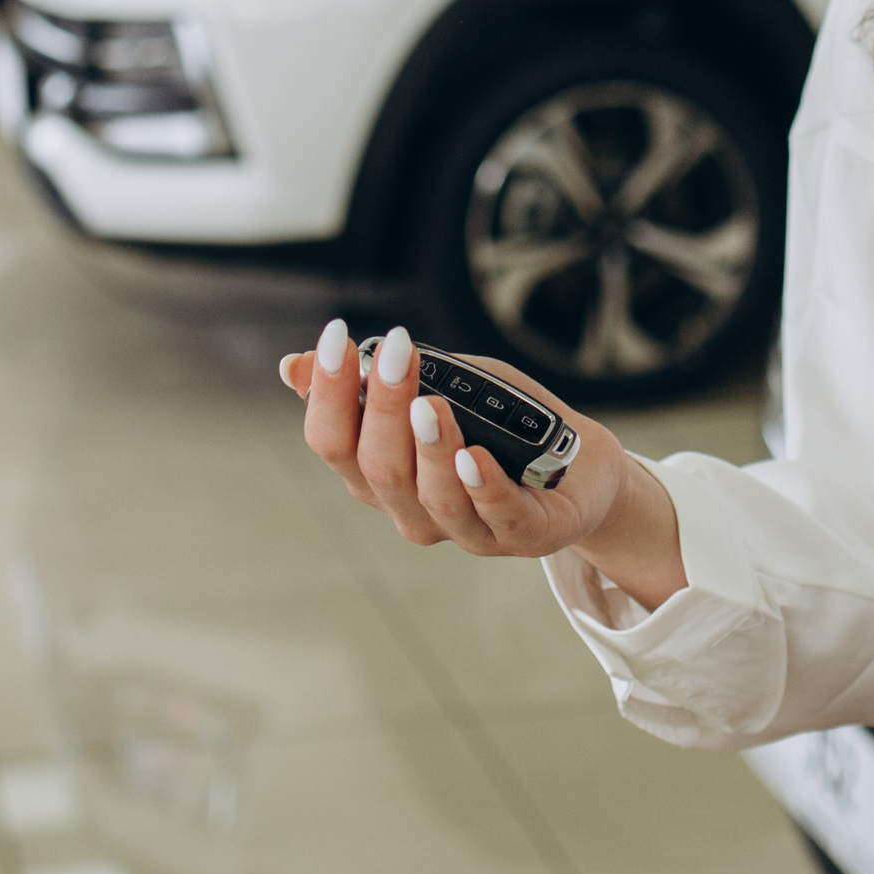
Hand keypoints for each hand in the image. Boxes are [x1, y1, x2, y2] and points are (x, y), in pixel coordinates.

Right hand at [280, 321, 687, 610]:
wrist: (580, 465)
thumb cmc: (501, 424)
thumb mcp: (442, 387)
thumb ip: (383, 380)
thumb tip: (293, 365)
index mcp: (379, 475)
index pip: (332, 441)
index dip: (327, 393)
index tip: (336, 338)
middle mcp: (411, 509)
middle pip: (377, 467)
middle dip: (382, 406)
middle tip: (396, 351)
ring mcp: (465, 529)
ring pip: (431, 497)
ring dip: (430, 449)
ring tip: (432, 403)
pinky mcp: (522, 535)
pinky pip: (496, 517)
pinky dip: (482, 487)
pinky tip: (475, 457)